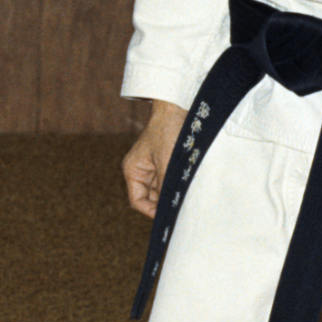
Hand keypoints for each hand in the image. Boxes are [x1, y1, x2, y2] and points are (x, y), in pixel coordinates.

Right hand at [122, 101, 186, 217]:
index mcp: (133, 170)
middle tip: (182, 206)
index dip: (152, 211)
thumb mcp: (167, 163)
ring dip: (174, 191)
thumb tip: (170, 210)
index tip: (169, 215)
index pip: (138, 201)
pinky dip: (179, 182)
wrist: (179, 107)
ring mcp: (154, 165)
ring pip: (163, 189)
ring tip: (187, 191)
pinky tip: (189, 182)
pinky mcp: (167, 161)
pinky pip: (171, 179)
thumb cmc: (169, 131)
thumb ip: (166, 187)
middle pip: (151, 197)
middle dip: (165, 201)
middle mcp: (141, 170)